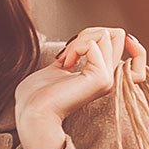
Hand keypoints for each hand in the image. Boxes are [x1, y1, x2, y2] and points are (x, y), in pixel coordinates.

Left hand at [14, 28, 147, 148]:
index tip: (72, 47)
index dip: (99, 34)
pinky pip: (94, 44)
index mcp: (97, 77)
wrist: (31, 114)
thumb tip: (81, 39)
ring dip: (80, 40)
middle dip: (89, 33)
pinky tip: (65, 64)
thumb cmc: (34, 97)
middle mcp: (106, 78)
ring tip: (64, 59)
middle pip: (117, 35)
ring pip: (107, 35)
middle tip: (67, 51)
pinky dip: (76, 47)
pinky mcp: (100, 79)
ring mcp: (106, 79)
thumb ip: (72, 55)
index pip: (117, 44)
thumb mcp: (56, 70)